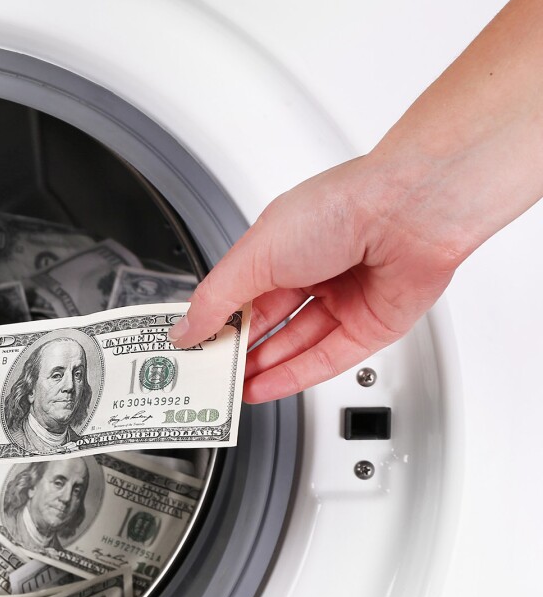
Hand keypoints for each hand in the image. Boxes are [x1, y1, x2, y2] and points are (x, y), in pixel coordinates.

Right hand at [167, 154, 466, 402]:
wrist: (411, 212)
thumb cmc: (341, 207)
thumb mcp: (255, 255)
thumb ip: (216, 300)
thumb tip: (186, 330)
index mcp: (283, 244)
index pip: (240, 293)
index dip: (215, 320)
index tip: (191, 346)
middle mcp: (315, 269)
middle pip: (267, 323)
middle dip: (237, 350)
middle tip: (206, 374)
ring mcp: (345, 299)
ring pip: (295, 345)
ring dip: (261, 368)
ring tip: (229, 389)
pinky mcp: (371, 326)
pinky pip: (326, 359)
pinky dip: (292, 377)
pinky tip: (262, 389)